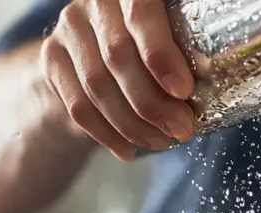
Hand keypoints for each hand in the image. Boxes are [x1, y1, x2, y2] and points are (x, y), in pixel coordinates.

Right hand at [40, 0, 195, 160]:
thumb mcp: (171, 36)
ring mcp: (68, 28)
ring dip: (133, 124)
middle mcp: (94, 1)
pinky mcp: (52, 58)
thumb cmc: (150, 47)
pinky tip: (129, 150)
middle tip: (182, 129)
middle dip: (154, 102)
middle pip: (118, 57)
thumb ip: (182, 48)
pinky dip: (108, 135)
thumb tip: (208, 81)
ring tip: (160, 142)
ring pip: (97, 86)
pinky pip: (79, 107)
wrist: (96, 53)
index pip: (140, 15)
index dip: (162, 56)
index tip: (184, 92)